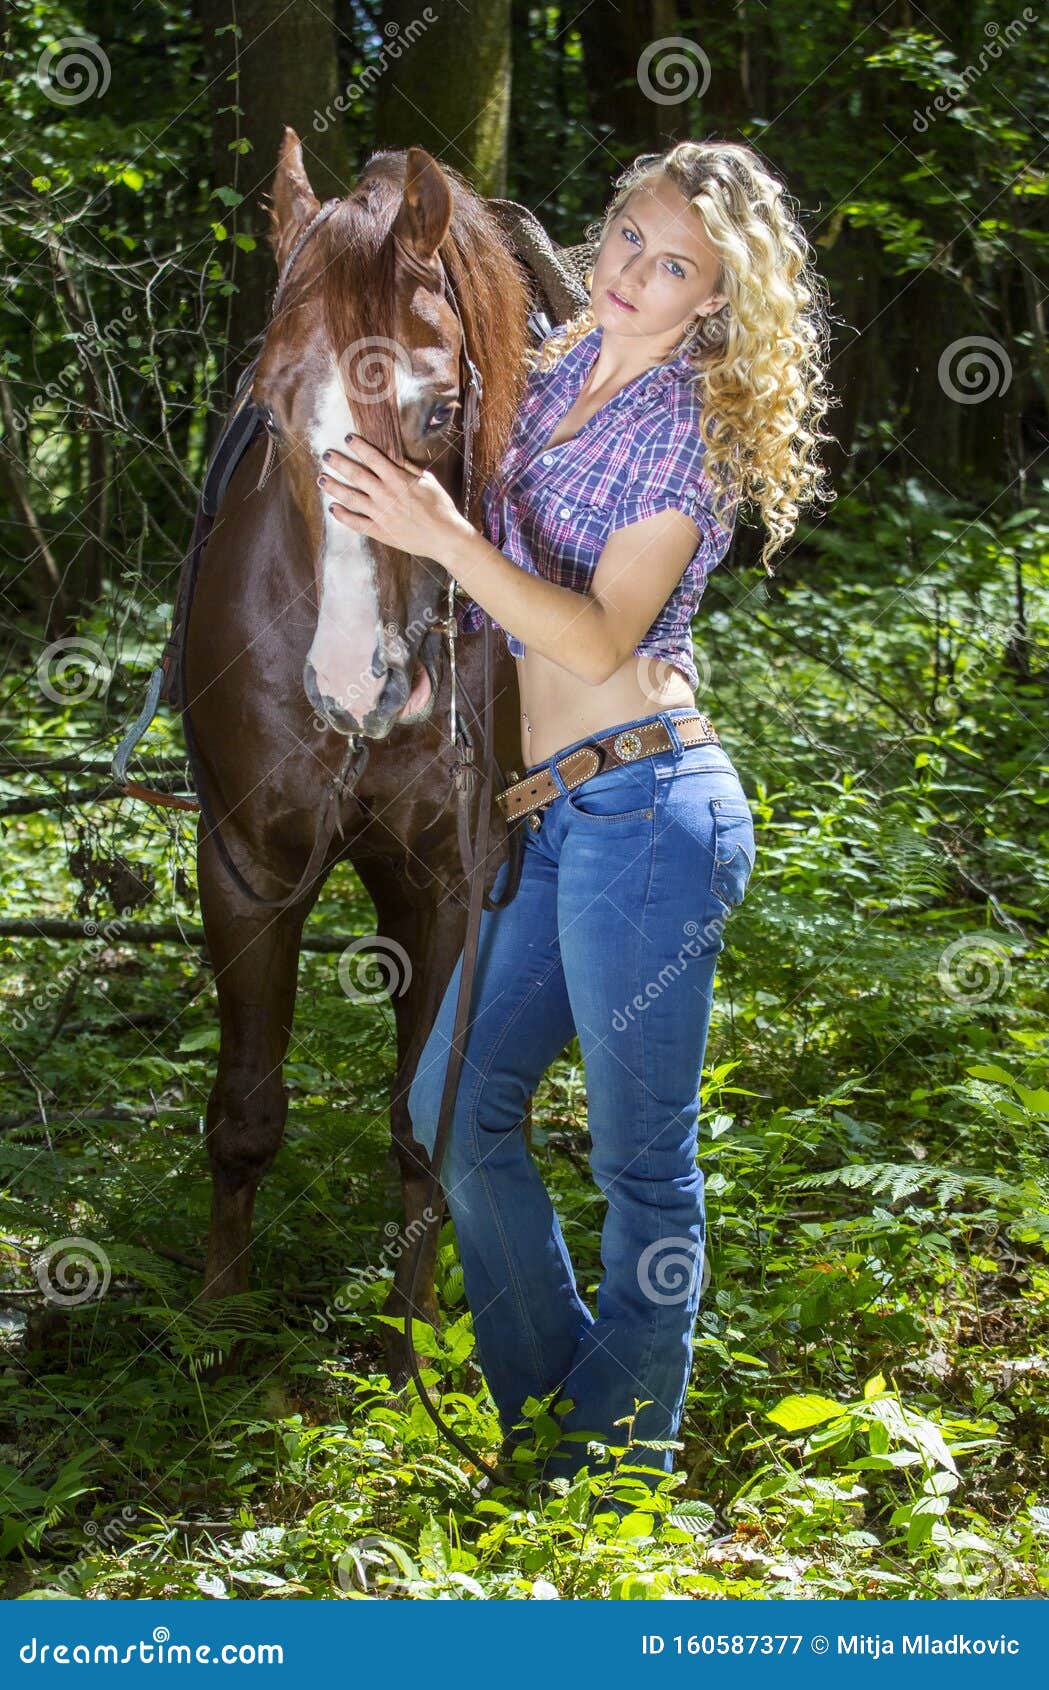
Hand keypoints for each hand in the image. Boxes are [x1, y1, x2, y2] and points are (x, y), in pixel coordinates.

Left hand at [317, 433, 470, 567]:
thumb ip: (409, 468)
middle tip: (326, 456)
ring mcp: (380, 514)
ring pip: (350, 498)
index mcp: (398, 480)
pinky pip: (356, 523)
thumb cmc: (440, 508)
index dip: (359, 446)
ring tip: (322, 479)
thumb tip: (394, 456)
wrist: (445, 537)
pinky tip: (333, 508)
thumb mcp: (429, 481)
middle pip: (356, 475)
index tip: (348, 438)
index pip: (373, 458)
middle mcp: (385, 495)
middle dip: (339, 463)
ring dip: (334, 487)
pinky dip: (343, 516)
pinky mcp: (380, 531)